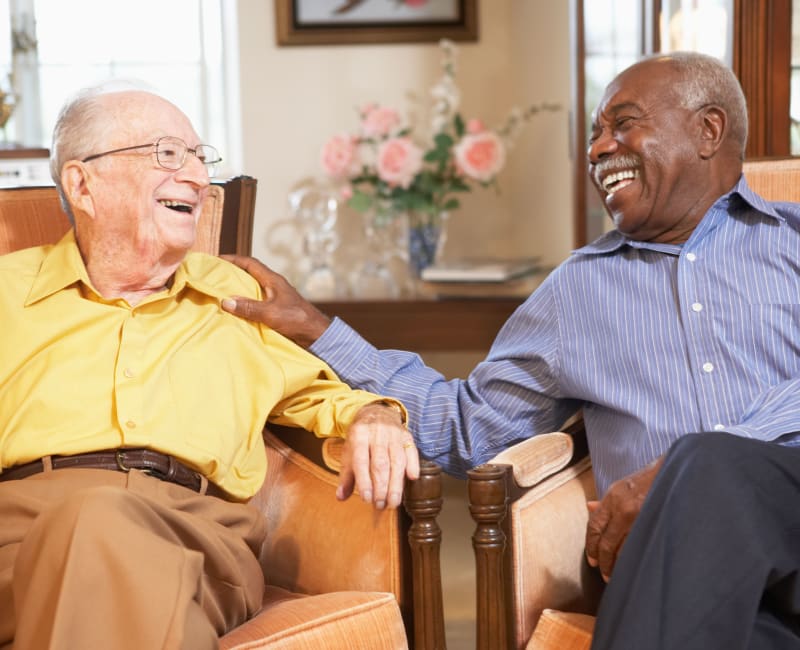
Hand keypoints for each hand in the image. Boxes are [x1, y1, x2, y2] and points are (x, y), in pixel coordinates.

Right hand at [220, 254, 330, 348]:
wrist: (316, 334)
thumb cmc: (297, 320)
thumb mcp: (271, 313)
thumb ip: (249, 308)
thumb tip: (226, 301)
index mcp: (272, 280)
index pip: (250, 263)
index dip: (233, 259)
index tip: (216, 259)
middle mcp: (273, 286)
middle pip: (249, 274)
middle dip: (232, 273)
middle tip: (214, 276)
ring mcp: (274, 297)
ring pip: (252, 288)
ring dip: (237, 289)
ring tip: (220, 293)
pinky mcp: (275, 309)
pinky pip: (255, 302)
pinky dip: (244, 303)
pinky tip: (235, 311)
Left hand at [337, 402, 419, 509]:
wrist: (377, 412)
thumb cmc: (361, 438)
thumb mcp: (349, 452)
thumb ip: (346, 475)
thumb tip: (341, 497)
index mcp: (358, 436)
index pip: (361, 461)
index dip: (364, 481)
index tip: (367, 499)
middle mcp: (376, 434)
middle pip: (380, 463)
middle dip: (381, 487)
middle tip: (381, 505)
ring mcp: (393, 434)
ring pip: (397, 460)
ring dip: (396, 483)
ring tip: (393, 502)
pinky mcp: (406, 436)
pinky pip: (412, 451)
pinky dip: (413, 464)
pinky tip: (412, 478)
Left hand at [584, 456, 662, 580]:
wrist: (678, 471)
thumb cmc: (652, 478)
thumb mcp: (625, 485)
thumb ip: (607, 501)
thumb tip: (590, 508)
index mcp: (613, 496)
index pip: (594, 526)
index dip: (591, 545)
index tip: (592, 559)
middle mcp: (624, 508)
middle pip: (607, 543)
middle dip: (604, 562)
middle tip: (605, 574)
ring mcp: (641, 518)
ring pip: (624, 550)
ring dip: (619, 566)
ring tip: (619, 576)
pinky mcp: (656, 525)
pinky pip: (641, 548)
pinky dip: (636, 560)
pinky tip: (636, 567)